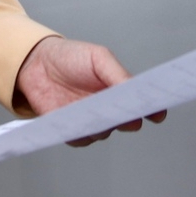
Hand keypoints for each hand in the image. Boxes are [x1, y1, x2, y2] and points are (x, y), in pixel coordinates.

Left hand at [13, 35, 165, 143]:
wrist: (37, 62)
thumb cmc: (71, 57)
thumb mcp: (99, 58)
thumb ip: (117, 74)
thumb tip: (134, 89)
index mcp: (119, 89)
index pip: (141, 104)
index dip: (152, 110)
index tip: (157, 113)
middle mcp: (107, 108)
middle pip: (125, 122)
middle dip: (127, 119)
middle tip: (126, 114)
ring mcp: (89, 119)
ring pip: (104, 132)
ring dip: (101, 125)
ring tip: (95, 113)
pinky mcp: (69, 128)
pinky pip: (80, 139)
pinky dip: (80, 133)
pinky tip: (75, 122)